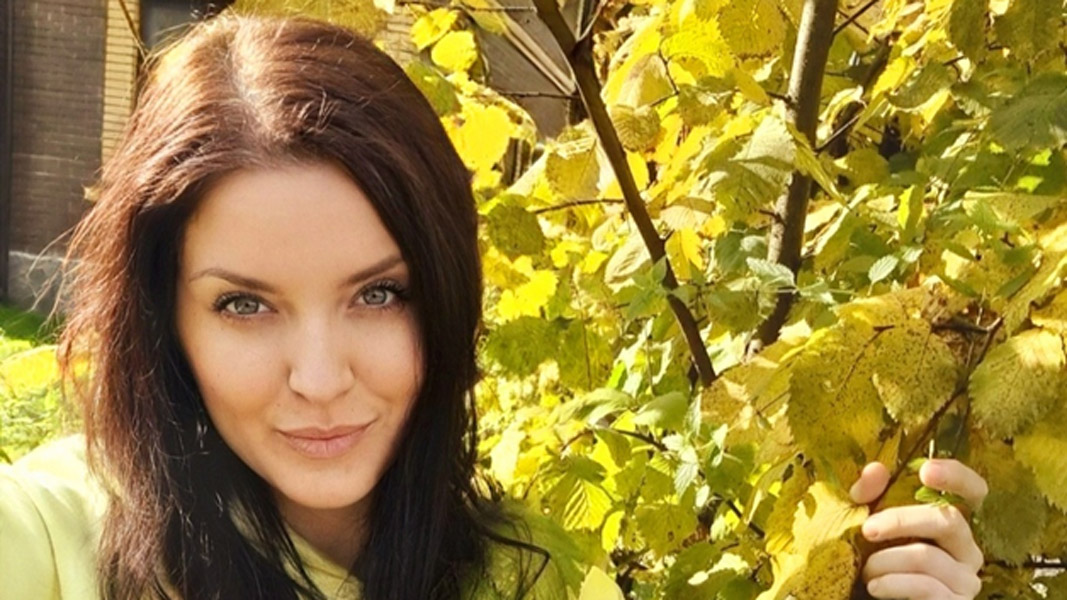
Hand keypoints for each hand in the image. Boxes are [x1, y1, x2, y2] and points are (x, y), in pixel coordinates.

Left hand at [850, 460, 987, 599]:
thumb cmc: (875, 559)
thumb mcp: (868, 523)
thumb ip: (870, 495)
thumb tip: (876, 469)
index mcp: (951, 523)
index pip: (974, 492)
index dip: (958, 477)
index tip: (926, 471)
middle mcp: (967, 549)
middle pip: (948, 521)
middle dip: (901, 521)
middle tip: (868, 529)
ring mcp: (966, 580)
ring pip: (928, 556)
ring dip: (886, 561)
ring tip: (866, 570)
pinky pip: (926, 587)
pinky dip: (894, 584)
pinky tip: (875, 586)